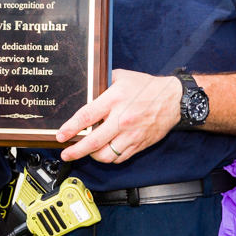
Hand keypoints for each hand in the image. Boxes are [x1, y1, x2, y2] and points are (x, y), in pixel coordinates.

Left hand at [57, 69, 181, 163]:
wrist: (174, 99)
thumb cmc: (147, 87)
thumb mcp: (122, 77)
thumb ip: (103, 83)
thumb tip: (86, 89)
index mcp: (115, 100)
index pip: (87, 116)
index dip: (71, 128)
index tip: (61, 135)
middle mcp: (122, 119)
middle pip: (93, 142)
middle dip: (76, 151)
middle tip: (66, 154)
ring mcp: (131, 135)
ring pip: (106, 155)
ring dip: (93, 156)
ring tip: (87, 151)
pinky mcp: (138, 144)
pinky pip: (119, 158)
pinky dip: (109, 158)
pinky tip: (104, 151)